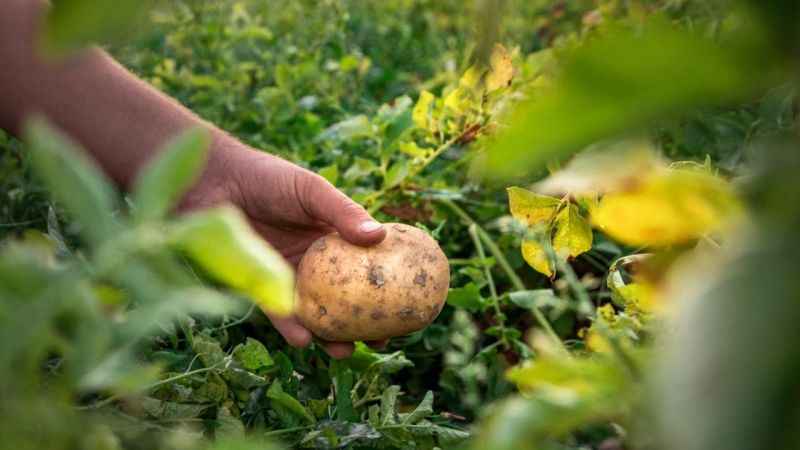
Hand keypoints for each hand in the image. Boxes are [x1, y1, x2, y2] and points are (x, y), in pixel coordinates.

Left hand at [181, 138, 387, 358]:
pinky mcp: (257, 285)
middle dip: (362, 322)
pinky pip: (277, 312)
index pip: (367, 267)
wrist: (213, 179)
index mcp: (332, 238)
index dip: (388, 287)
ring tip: (343, 351)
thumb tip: (380, 237)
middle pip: (345, 298)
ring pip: (315, 313)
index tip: (408, 306)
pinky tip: (305, 339)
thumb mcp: (311, 191)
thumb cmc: (267, 177)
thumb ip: (342, 212)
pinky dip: (291, 327)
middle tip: (380, 340)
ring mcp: (287, 276)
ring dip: (329, 335)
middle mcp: (313, 262)